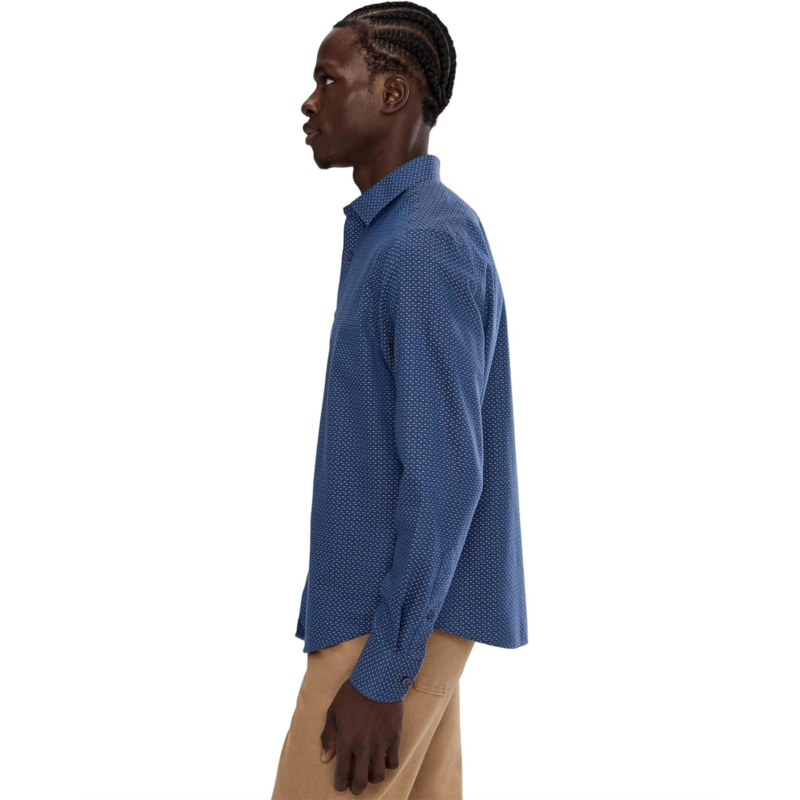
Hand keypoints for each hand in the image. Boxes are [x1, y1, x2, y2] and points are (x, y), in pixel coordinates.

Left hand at [320, 678, 403, 794]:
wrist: (378, 679)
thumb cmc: (352, 693)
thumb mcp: (334, 711)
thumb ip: (329, 737)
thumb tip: (325, 759)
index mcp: (346, 741)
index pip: (342, 774)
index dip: (341, 785)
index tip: (340, 786)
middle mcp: (363, 747)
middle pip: (361, 782)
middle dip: (356, 789)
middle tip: (355, 787)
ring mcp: (380, 744)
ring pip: (379, 776)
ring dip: (373, 778)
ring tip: (370, 772)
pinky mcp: (394, 738)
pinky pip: (394, 762)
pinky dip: (388, 765)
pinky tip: (383, 759)